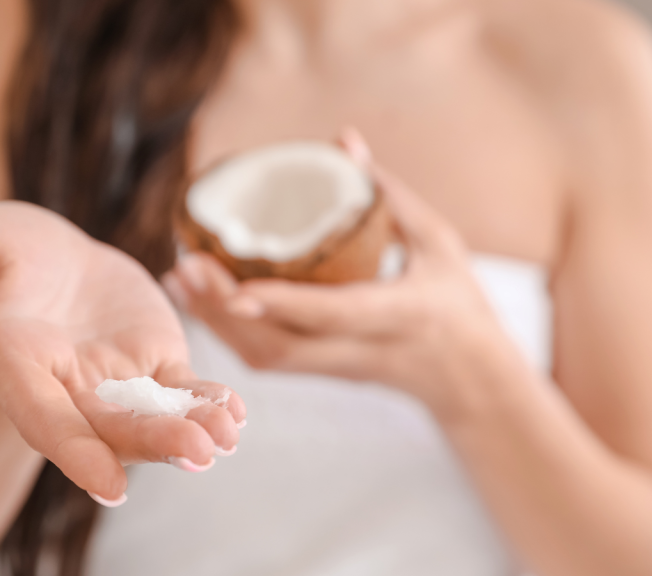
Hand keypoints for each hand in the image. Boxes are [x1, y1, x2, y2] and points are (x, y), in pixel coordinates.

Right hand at [0, 201, 244, 505]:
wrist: (45, 256)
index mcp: (15, 366)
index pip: (43, 417)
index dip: (74, 451)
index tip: (110, 486)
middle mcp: (66, 387)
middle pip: (109, 426)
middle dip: (152, 441)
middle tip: (199, 452)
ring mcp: (114, 379)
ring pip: (153, 414)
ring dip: (190, 429)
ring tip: (227, 436)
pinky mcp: (153, 360)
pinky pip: (183, 389)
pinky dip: (208, 402)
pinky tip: (235, 412)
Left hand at [163, 130, 514, 420]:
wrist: (470, 380)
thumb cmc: (458, 300)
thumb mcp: (439, 242)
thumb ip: (388, 194)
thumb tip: (342, 139)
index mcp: (401, 314)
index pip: (336, 314)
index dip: (285, 303)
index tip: (237, 286)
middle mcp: (361, 350)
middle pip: (281, 345)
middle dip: (225, 311)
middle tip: (186, 264)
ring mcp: (337, 369)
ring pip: (266, 358)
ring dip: (216, 321)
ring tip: (181, 278)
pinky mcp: (321, 374)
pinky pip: (267, 359)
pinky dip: (228, 331)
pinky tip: (202, 298)